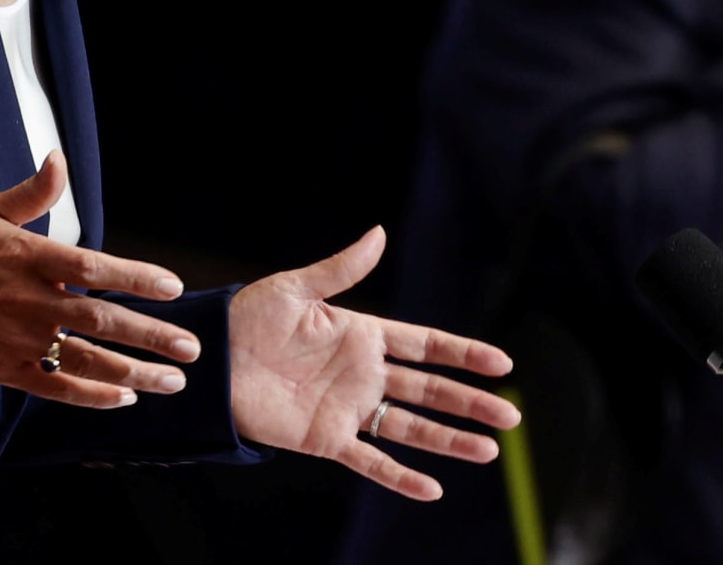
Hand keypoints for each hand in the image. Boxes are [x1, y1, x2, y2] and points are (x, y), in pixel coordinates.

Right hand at [0, 153, 198, 406]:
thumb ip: (33, 193)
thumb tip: (59, 159)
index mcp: (30, 258)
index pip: (95, 269)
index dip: (136, 279)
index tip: (172, 288)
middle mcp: (31, 302)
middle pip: (103, 322)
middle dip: (153, 336)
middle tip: (191, 347)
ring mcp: (19, 340)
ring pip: (88, 361)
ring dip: (135, 373)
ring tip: (172, 380)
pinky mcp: (5, 370)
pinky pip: (56, 387)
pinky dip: (91, 395)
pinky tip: (122, 397)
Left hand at [228, 226, 521, 500]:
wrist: (211, 363)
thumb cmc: (247, 319)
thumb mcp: (296, 288)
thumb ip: (341, 268)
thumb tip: (381, 233)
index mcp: (362, 334)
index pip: (426, 345)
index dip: (463, 354)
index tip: (503, 364)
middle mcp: (363, 374)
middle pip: (429, 390)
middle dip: (470, 404)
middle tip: (511, 417)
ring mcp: (348, 408)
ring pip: (410, 427)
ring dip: (449, 440)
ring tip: (489, 451)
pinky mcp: (326, 439)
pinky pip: (370, 461)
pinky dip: (399, 477)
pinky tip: (431, 488)